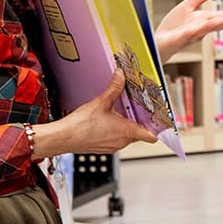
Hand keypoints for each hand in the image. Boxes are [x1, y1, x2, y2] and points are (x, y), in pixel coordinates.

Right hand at [31, 71, 155, 156]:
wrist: (63, 138)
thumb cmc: (80, 125)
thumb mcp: (100, 102)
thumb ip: (114, 88)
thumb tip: (121, 76)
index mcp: (126, 132)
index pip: (152, 136)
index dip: (157, 128)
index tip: (159, 120)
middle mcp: (122, 142)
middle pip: (140, 133)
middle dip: (139, 121)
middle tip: (137, 109)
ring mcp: (113, 146)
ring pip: (127, 136)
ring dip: (126, 125)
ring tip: (119, 113)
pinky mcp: (104, 148)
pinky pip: (116, 139)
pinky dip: (115, 131)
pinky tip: (107, 121)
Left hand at [153, 0, 222, 62]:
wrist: (159, 41)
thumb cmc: (175, 26)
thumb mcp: (189, 5)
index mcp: (203, 21)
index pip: (219, 17)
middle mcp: (198, 29)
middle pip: (214, 24)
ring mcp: (187, 35)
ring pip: (201, 30)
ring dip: (212, 26)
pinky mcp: (174, 40)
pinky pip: (182, 37)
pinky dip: (188, 34)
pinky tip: (193, 29)